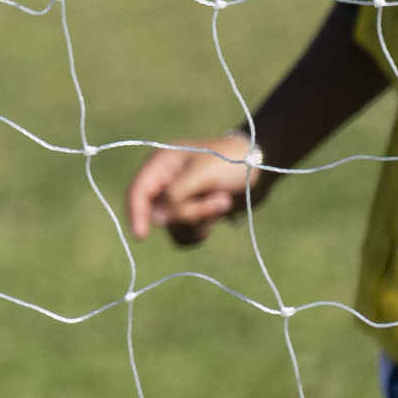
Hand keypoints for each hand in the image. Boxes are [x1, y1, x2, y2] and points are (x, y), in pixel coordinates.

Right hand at [124, 132, 264, 246]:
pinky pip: (184, 235)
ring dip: (199, 221)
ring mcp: (178, 201)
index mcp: (161, 164)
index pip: (137, 192)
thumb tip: (154, 220)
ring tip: (223, 201)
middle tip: (218, 201)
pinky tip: (219, 214)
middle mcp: (165, 183)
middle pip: (157, 215)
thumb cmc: (232, 162)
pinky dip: (202, 230)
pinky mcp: (191, 215)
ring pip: (172, 228)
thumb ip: (175, 196)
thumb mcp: (202, 175)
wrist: (262, 170)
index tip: (141, 235)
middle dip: (188, 214)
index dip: (135, 213)